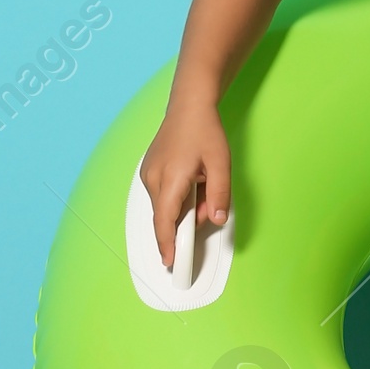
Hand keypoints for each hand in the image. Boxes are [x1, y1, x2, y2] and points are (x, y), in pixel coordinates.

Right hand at [140, 99, 230, 264]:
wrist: (189, 106)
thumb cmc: (205, 131)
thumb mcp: (221, 163)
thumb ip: (220, 194)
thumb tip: (217, 219)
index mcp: (170, 178)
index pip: (165, 221)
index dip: (167, 244)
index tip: (170, 261)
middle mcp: (153, 178)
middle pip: (166, 215)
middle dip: (188, 219)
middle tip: (208, 202)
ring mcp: (148, 174)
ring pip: (165, 206)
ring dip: (184, 206)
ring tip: (202, 184)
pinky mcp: (149, 171)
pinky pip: (163, 195)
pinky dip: (177, 197)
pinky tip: (192, 181)